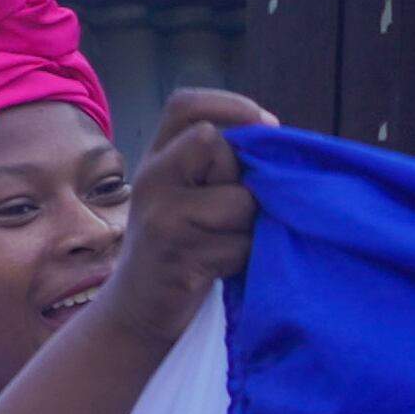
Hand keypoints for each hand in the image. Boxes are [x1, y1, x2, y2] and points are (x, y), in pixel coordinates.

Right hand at [103, 86, 271, 345]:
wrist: (136, 308)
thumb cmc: (179, 245)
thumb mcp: (185, 193)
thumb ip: (218, 165)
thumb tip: (278, 142)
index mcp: (156, 158)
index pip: (184, 106)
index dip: (230, 105)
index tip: (267, 124)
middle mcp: (150, 179)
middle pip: (217, 145)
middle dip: (241, 177)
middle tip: (227, 211)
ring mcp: (160, 216)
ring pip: (239, 200)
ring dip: (249, 225)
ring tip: (225, 243)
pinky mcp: (178, 253)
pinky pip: (239, 243)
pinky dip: (243, 257)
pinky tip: (219, 268)